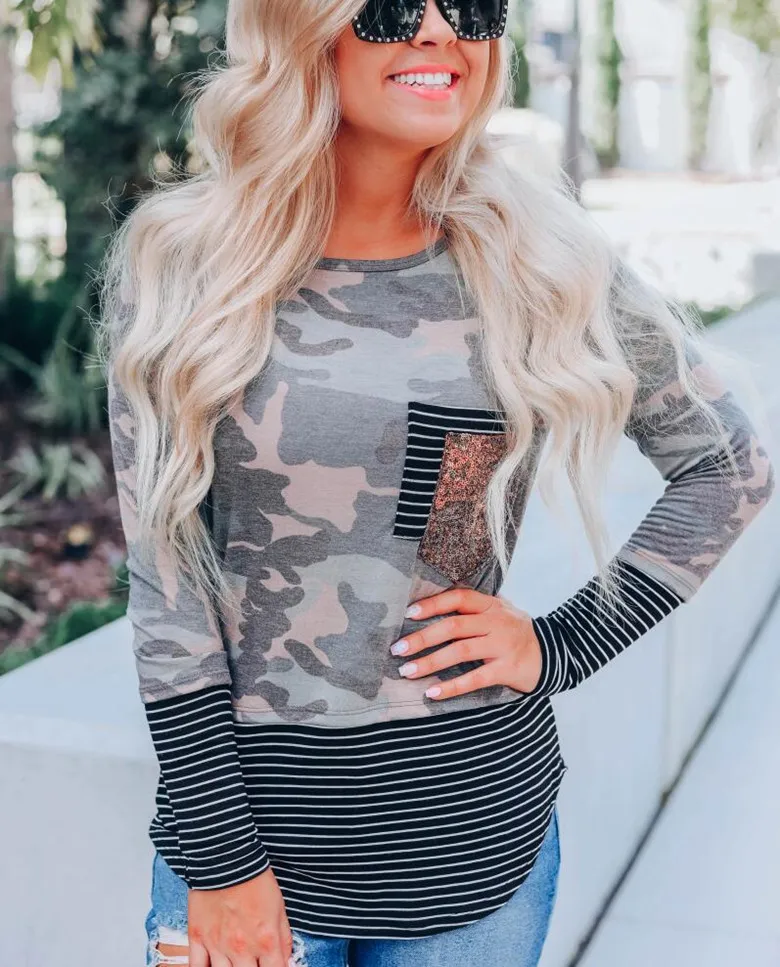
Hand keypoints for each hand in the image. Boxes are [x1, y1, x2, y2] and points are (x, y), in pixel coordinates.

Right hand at [188, 866, 292, 966]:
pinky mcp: (197, 938)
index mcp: (266, 941)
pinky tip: (212, 965)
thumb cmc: (255, 878)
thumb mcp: (279, 907)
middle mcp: (242, 949)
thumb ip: (284, 938)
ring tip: (235, 962)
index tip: (272, 966)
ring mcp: (217, 945)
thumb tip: (286, 960)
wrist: (227, 856)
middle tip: (252, 962)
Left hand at [390, 588, 542, 700]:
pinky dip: (452, 686)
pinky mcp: (508, 669)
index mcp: (491, 605)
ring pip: (461, 651)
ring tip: (407, 672)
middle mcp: (496, 622)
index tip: (408, 613)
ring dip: (430, 662)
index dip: (433, 604)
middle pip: (454, 626)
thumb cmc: (515, 632)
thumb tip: (430, 607)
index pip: (459, 597)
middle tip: (397, 649)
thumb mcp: (499, 612)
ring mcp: (503, 645)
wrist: (556, 653)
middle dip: (422, 638)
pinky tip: (432, 692)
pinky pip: (475, 679)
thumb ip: (473, 610)